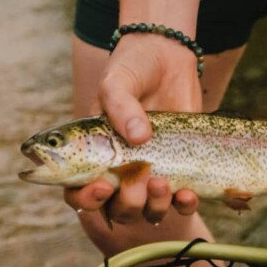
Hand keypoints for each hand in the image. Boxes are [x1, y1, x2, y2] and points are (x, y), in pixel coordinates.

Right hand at [66, 0, 204, 224]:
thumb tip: (139, 137)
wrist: (167, 56)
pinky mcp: (180, 169)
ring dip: (155, 206)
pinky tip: (188, 193)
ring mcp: (150, 172)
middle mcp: (119, 170)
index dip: (85, 199)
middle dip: (127, 203)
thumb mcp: (117, 81)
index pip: (78, 192)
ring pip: (148, 211)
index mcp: (93, 154)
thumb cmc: (131, 68)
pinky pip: (181, 201)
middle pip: (116, 209)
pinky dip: (185, 204)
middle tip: (138, 178)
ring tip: (162, 182)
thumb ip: (120, 106)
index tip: (101, 187)